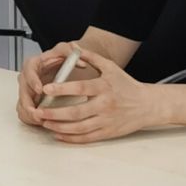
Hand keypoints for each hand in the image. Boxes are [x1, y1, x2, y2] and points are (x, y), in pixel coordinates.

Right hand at [18, 38, 80, 128]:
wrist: (66, 67)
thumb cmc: (64, 59)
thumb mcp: (67, 50)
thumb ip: (72, 52)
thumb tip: (81, 62)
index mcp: (33, 64)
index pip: (28, 71)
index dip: (33, 81)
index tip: (40, 89)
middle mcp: (28, 78)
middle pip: (22, 92)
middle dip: (28, 104)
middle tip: (37, 113)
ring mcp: (28, 91)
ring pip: (22, 104)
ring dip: (29, 114)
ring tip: (40, 121)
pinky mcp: (31, 102)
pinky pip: (25, 113)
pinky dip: (31, 119)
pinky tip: (41, 122)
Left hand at [31, 49, 164, 144]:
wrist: (146, 105)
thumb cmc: (126, 85)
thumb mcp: (110, 67)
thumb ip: (91, 57)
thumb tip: (73, 47)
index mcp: (104, 87)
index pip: (80, 88)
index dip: (62, 89)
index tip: (46, 89)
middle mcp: (105, 105)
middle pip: (76, 112)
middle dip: (55, 113)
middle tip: (38, 112)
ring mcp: (106, 121)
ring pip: (79, 128)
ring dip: (59, 127)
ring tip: (44, 124)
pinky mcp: (107, 133)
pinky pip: (86, 138)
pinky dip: (71, 138)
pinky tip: (58, 134)